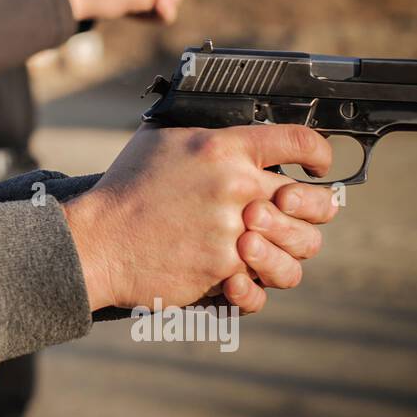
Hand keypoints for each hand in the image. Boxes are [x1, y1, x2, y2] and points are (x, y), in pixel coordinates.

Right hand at [64, 124, 339, 314]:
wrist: (97, 240)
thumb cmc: (124, 189)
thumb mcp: (161, 140)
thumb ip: (205, 135)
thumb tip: (232, 129)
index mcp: (224, 149)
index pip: (299, 142)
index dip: (320, 152)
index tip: (318, 164)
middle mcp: (237, 189)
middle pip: (317, 203)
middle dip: (314, 208)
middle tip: (294, 212)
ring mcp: (234, 233)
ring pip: (301, 249)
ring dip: (288, 249)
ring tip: (263, 247)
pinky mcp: (223, 271)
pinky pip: (264, 287)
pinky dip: (255, 287)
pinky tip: (240, 278)